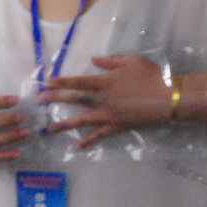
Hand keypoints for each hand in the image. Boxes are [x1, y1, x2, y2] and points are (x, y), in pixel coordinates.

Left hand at [42, 55, 174, 149]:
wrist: (168, 98)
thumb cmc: (151, 76)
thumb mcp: (131, 61)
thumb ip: (110, 61)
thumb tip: (93, 60)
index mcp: (105, 81)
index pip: (78, 81)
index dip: (62, 81)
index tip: (47, 82)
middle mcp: (102, 99)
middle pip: (74, 99)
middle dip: (55, 99)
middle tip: (38, 101)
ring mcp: (108, 115)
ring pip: (81, 120)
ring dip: (64, 124)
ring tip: (49, 129)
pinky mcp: (116, 126)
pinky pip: (99, 135)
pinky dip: (88, 141)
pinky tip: (77, 146)